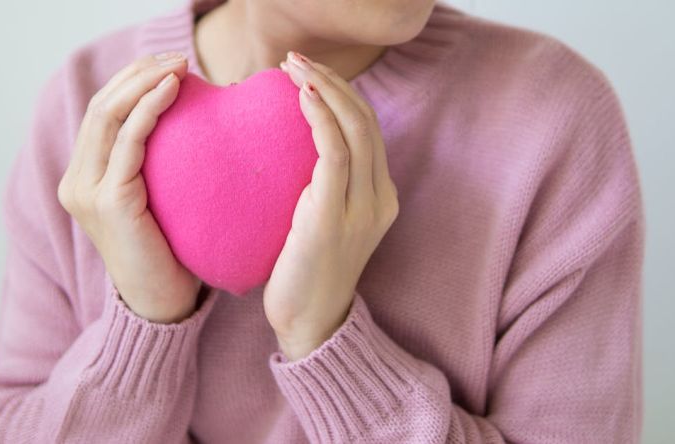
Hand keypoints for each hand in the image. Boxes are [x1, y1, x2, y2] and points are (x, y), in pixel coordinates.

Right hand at [58, 52, 201, 323]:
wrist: (163, 302)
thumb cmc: (171, 252)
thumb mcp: (159, 200)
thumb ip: (157, 166)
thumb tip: (195, 122)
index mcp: (85, 178)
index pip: (103, 113)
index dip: (132, 81)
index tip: (169, 63)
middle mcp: (77, 181)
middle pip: (101, 106)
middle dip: (139, 74)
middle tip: (178, 57)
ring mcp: (87, 191)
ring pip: (108, 116)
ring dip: (144, 83)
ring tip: (178, 65)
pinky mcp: (108, 201)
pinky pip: (128, 142)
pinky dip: (149, 110)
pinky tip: (173, 91)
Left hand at [264, 51, 398, 359]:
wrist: (310, 324)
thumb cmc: (307, 273)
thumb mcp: (324, 223)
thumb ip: (324, 188)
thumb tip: (294, 151)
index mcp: (381, 197)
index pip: (368, 130)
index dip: (342, 94)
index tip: (308, 73)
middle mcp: (380, 199)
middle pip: (366, 121)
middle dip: (334, 81)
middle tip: (297, 59)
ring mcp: (362, 209)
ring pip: (356, 130)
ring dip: (325, 89)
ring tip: (293, 67)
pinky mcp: (334, 218)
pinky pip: (335, 155)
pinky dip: (321, 119)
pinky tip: (302, 96)